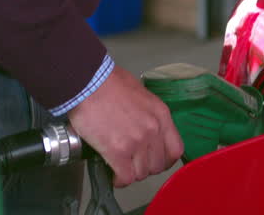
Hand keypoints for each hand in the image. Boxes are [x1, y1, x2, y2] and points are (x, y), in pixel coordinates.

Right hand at [68, 67, 183, 186]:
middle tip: (131, 163)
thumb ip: (147, 114)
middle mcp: (154, 130)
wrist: (88, 82)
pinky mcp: (118, 151)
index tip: (153, 160)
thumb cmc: (109, 83)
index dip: (164, 160)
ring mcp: (137, 142)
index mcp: (161, 115)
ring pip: (141, 174)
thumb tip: (141, 127)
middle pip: (158, 165)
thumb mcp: (140, 95)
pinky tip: (112, 174)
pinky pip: (125, 177)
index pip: (175, 150)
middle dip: (144, 167)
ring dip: (130, 173)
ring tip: (120, 167)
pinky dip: (119, 180)